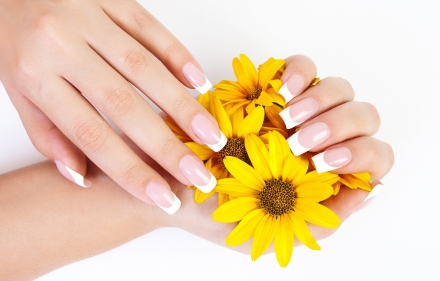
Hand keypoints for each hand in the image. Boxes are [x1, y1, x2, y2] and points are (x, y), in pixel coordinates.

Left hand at [0, 0, 223, 212]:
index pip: (89, 134)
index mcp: (33, 75)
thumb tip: (81, 177)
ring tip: (211, 135)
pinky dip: (177, 55)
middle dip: (166, 146)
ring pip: (143, 67)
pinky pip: (149, 27)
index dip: (129, 171)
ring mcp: (87, 15)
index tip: (162, 198)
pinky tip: (199, 82)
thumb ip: (47, 134)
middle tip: (199, 174)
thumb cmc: (12, 39)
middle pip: (123, 105)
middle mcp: (61, 45)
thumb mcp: (16, 89)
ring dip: (181, 104)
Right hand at [171, 54, 393, 252]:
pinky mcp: (272, 88)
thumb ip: (325, 220)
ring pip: (339, 89)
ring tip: (286, 119)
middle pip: (363, 117)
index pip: (373, 156)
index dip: (360, 155)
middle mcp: (318, 139)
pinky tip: (281, 92)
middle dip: (338, 128)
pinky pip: (302, 67)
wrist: (173, 183)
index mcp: (327, 174)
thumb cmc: (223, 212)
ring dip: (319, 103)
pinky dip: (297, 74)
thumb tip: (369, 190)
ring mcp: (298, 110)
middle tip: (302, 143)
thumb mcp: (276, 232)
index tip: (324, 163)